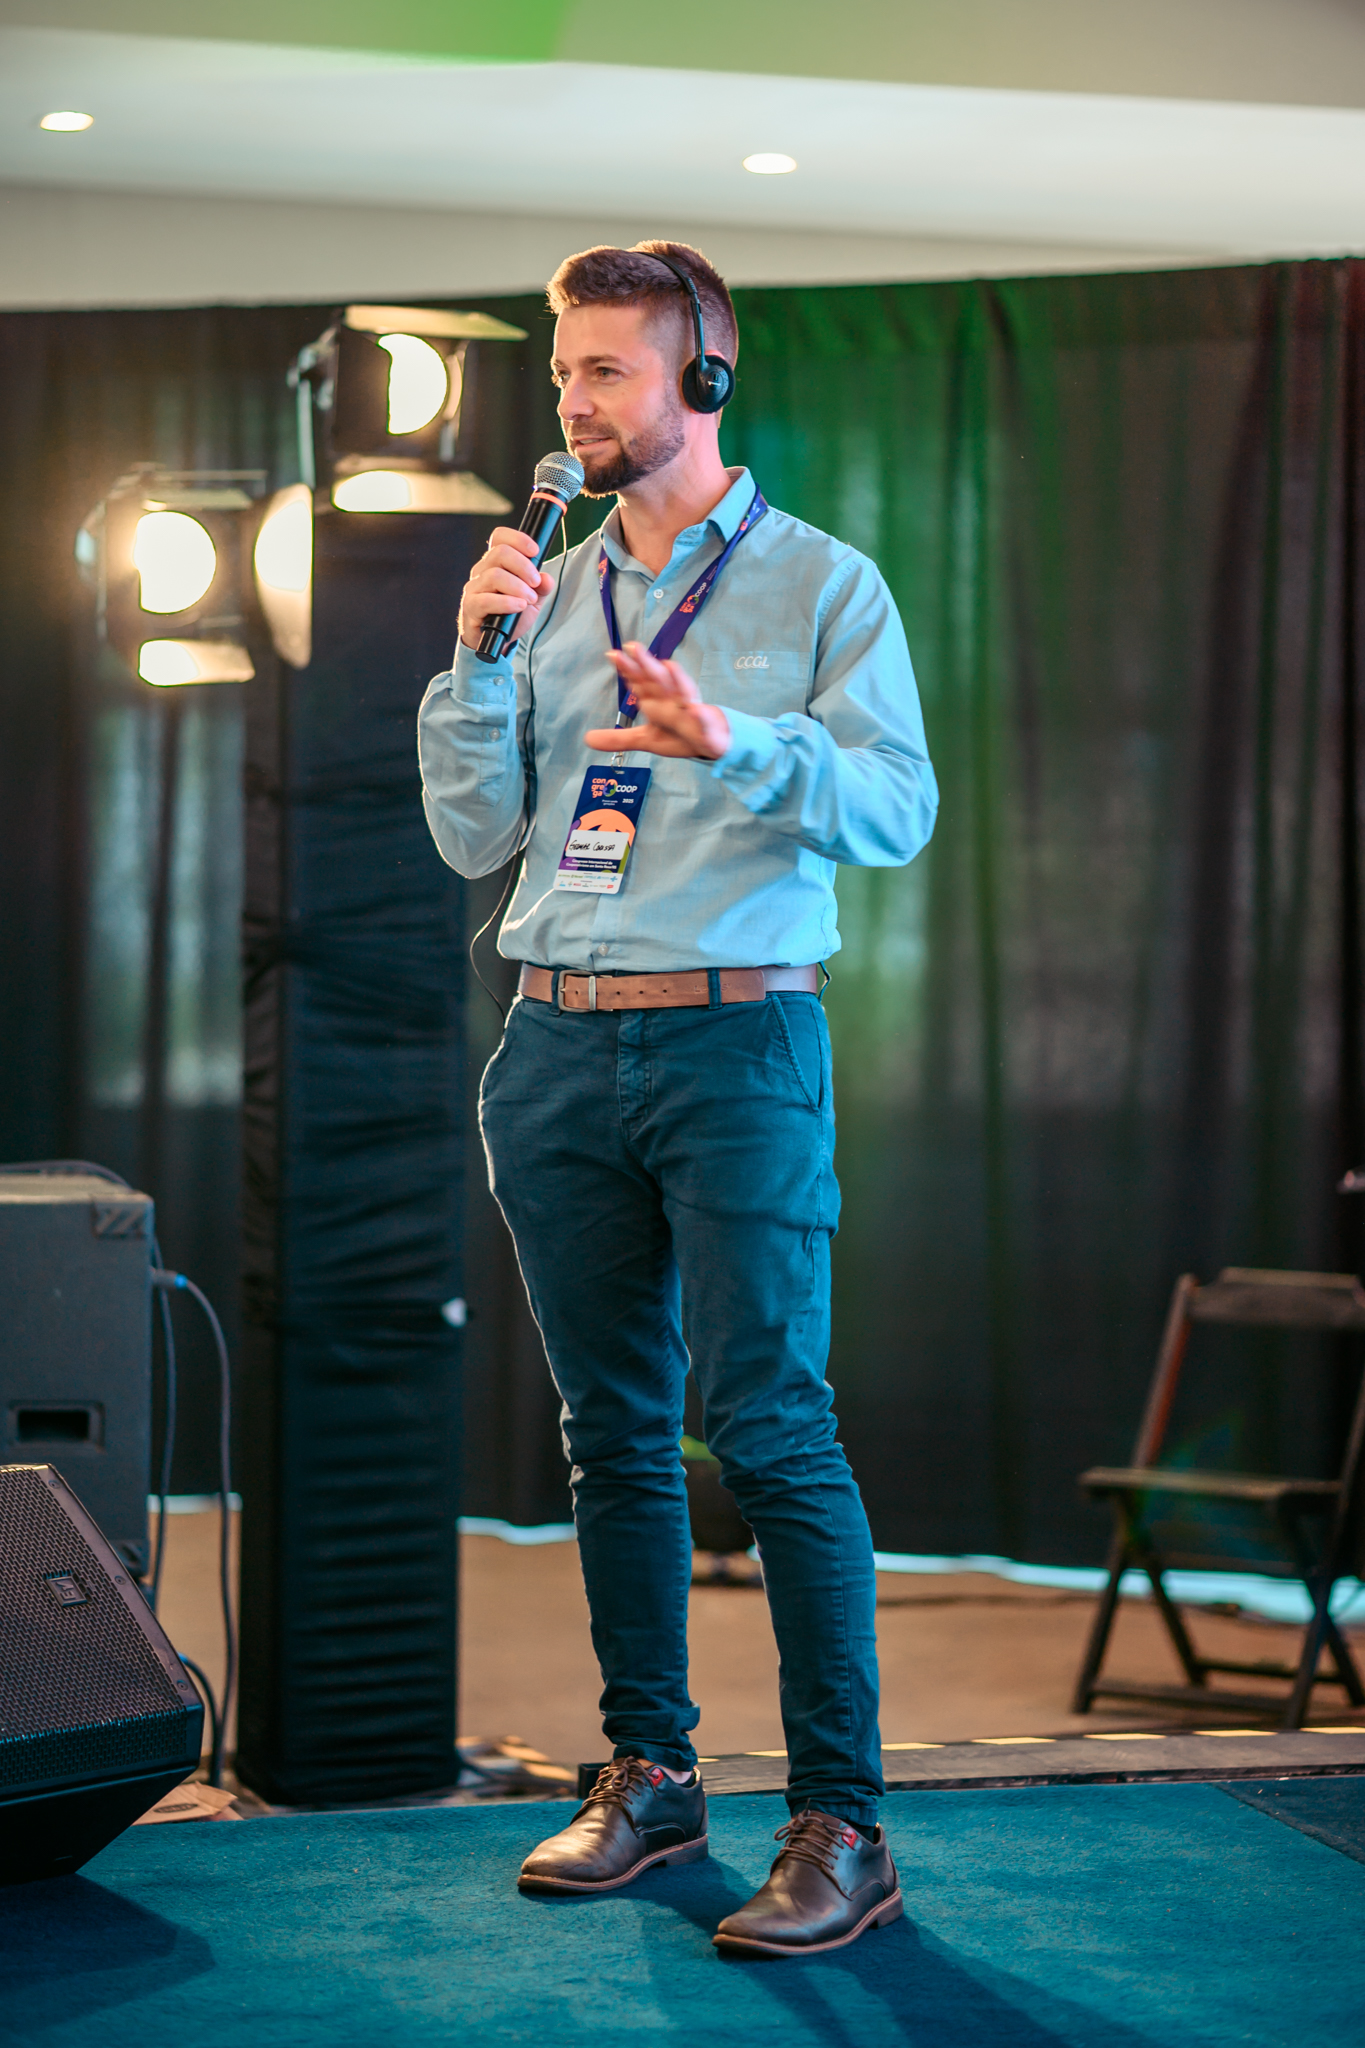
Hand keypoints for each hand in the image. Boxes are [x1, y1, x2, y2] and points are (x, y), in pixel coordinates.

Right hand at [457, 527, 552, 649]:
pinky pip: (486, 600)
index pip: (500, 537)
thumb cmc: (509, 615)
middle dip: (524, 566)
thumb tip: (547, 578)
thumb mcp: (531, 599)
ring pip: (494, 575)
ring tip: (529, 599)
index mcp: (495, 562)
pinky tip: (519, 606)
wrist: (493, 639)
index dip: (518, 539)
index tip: (536, 551)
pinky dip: (506, 602)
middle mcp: (482, 570)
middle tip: (536, 583)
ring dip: (518, 587)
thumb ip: (541, 588)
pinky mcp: (471, 606)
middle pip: (500, 553)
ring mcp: (474, 588)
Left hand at [584, 643, 731, 761]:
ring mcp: (690, 711)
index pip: (640, 681)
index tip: (612, 654)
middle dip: (647, 664)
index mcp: (657, 701)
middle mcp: (672, 700)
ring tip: (668, 665)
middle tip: (633, 646)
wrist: (713, 744)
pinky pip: (703, 720)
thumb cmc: (680, 734)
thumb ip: (619, 738)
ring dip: (676, 679)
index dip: (627, 668)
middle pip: (658, 680)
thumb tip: (587, 739)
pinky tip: (695, 711)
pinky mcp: (706, 726)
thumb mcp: (646, 739)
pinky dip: (700, 715)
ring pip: (682, 692)